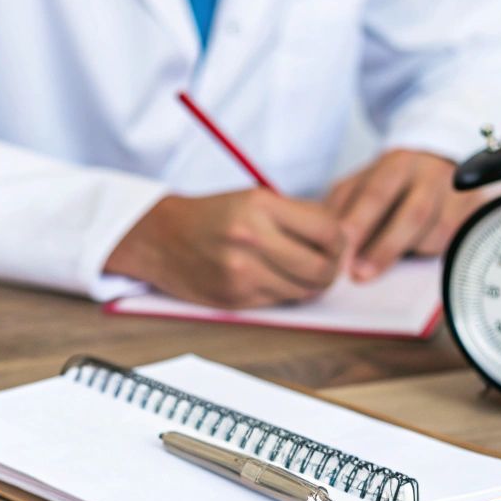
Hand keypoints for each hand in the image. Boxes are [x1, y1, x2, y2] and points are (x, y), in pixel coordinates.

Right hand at [105, 189, 346, 309]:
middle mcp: (250, 238)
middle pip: (321, 267)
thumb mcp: (252, 198)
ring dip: (311, 285)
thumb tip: (341, 237)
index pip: (327, 230)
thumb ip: (296, 216)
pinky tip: (274, 279)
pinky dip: (284, 293)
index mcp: (259, 205)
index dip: (341, 240)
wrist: (159, 237)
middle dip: (333, 269)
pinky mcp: (235, 299)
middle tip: (330, 264)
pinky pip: (279, 302)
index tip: (337, 242)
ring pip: (304, 291)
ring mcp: (242, 272)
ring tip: (302, 272)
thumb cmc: (211, 216)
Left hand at [326, 149, 484, 282]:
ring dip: (412, 255)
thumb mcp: (360, 183)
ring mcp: (458, 194)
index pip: (378, 193)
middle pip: (413, 215)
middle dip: (385, 248)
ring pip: (439, 232)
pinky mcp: (477, 212)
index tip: (342, 248)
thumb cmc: (391, 182)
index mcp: (398, 164)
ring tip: (389, 270)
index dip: (360, 221)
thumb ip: (342, 207)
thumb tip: (327, 243)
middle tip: (359, 275)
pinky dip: (437, 255)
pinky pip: (458, 240)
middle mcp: (431, 176)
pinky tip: (420, 260)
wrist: (439, 161)